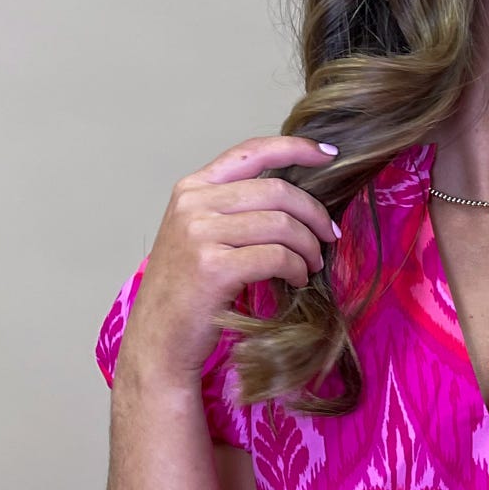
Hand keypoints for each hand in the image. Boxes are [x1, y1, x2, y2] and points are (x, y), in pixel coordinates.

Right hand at [118, 133, 339, 385]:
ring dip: (308, 246)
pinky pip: (277, 256)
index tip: (329, 155)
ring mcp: (200, 234)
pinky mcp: (215, 267)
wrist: (158, 340)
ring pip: (282, 224)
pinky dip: (297, 268)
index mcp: (192, 189)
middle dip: (314, 213)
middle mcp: (193, 204)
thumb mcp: (198, 235)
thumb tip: (294, 199)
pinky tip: (297, 280)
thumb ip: (232, 209)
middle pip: (277, 190)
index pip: (251, 153)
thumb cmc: (185, 293)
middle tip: (329, 236)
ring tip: (311, 264)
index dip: (295, 149)